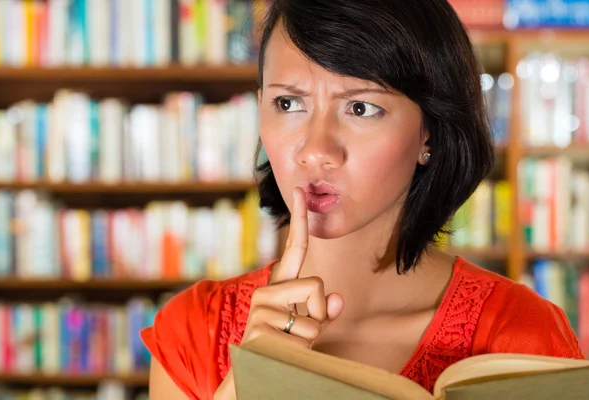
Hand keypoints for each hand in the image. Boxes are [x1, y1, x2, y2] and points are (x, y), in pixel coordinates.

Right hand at [213, 187, 343, 398]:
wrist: (252, 379)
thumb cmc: (282, 352)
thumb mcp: (306, 330)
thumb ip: (321, 312)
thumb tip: (336, 300)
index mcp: (277, 287)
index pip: (294, 249)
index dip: (300, 219)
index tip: (301, 190)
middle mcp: (266, 292)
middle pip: (316, 284)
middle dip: (319, 313)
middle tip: (299, 332)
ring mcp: (261, 309)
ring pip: (314, 314)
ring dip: (311, 335)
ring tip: (288, 345)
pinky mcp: (262, 328)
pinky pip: (306, 334)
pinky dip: (304, 348)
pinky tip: (282, 353)